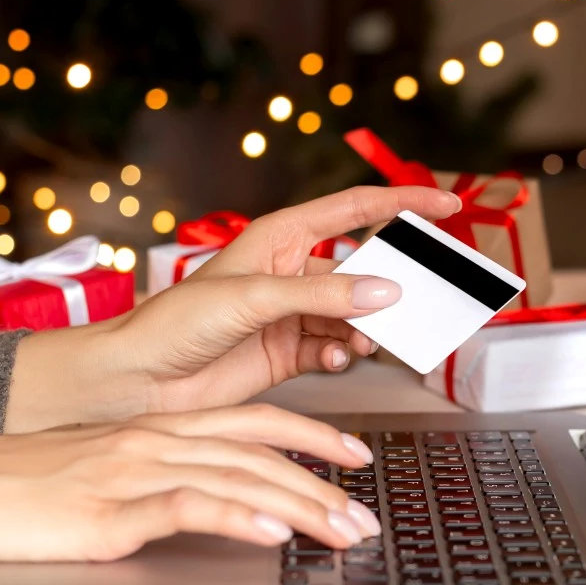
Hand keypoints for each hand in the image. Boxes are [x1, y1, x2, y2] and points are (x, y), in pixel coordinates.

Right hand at [0, 404, 381, 568]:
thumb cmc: (11, 487)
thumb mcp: (97, 475)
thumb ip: (152, 482)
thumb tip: (204, 502)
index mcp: (153, 428)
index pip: (253, 421)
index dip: (313, 435)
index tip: (355, 456)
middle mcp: (151, 439)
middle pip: (262, 448)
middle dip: (325, 481)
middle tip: (366, 516)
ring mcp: (131, 470)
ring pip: (240, 474)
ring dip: (302, 506)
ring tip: (343, 532)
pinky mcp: (107, 508)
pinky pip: (188, 505)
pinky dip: (238, 515)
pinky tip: (271, 532)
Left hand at [5, 185, 459, 430]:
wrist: (138, 381)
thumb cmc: (174, 325)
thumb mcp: (252, 299)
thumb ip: (322, 295)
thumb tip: (383, 292)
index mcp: (280, 238)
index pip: (354, 209)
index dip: (404, 203)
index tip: (447, 206)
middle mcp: (291, 272)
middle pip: (364, 269)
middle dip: (395, 285)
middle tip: (425, 299)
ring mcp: (293, 315)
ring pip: (356, 315)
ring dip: (366, 330)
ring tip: (359, 343)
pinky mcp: (291, 354)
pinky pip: (338, 349)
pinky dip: (344, 357)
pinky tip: (333, 361)